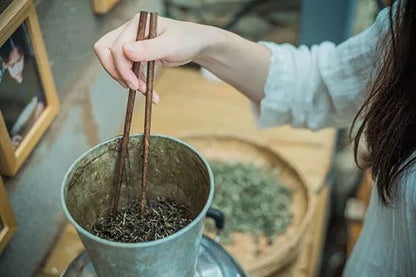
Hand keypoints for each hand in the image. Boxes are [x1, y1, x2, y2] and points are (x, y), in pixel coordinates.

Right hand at [94, 15, 211, 101]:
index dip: (121, 68)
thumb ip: (149, 48)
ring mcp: (132, 43)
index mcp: (136, 24)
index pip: (115, 47)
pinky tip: (151, 94)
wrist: (196, 44)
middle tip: (133, 87)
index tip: (134, 84)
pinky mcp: (136, 54)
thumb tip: (125, 51)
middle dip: (117, 72)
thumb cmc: (187, 40)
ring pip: (116, 63)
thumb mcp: (171, 45)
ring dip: (128, 80)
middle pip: (106, 52)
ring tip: (146, 91)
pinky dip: (137, 83)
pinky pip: (128, 70)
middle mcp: (130, 31)